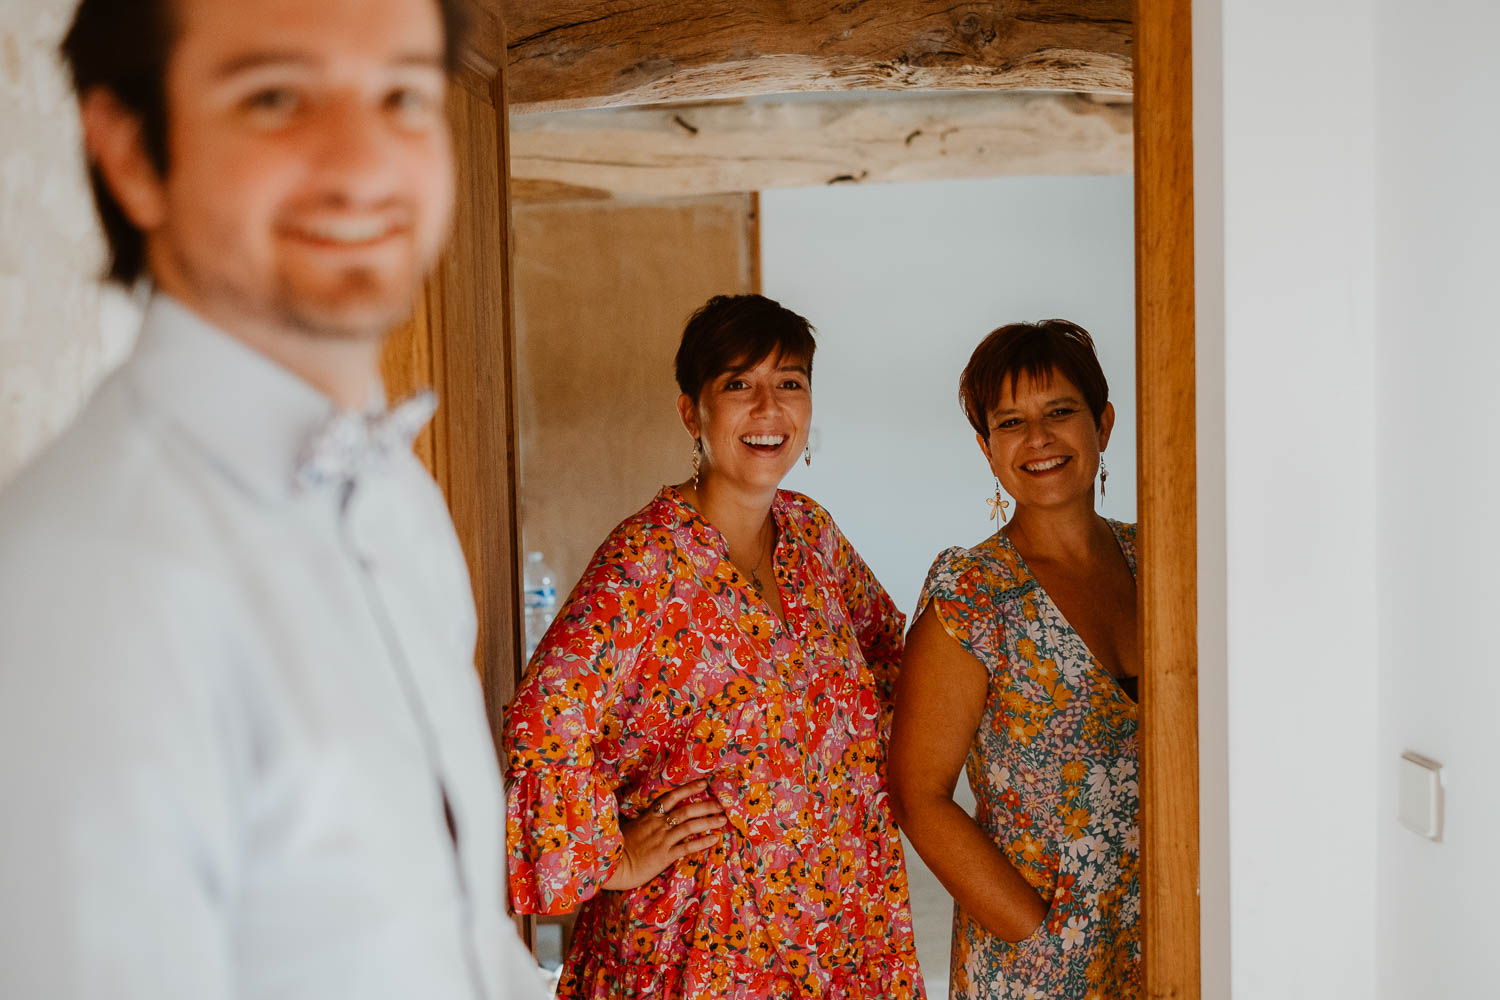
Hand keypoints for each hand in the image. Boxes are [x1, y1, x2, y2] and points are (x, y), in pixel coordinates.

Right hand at [602, 779, 727, 890]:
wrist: (612, 865)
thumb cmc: (617, 848)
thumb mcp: (628, 828)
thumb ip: (642, 821)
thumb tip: (649, 817)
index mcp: (648, 816)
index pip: (671, 797)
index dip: (688, 789)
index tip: (703, 783)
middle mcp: (658, 824)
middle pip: (686, 810)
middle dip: (705, 805)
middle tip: (720, 804)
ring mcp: (662, 839)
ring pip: (690, 826)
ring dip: (708, 821)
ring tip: (722, 819)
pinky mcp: (665, 855)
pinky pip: (688, 847)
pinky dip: (702, 842)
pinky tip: (714, 839)